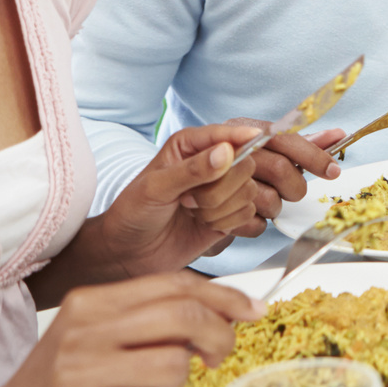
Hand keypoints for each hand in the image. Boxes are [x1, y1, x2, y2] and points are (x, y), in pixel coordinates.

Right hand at [0, 273, 260, 386]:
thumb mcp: (89, 343)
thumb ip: (143, 322)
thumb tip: (217, 313)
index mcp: (88, 303)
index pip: (175, 285)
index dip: (225, 296)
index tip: (254, 309)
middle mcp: (81, 330)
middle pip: (183, 317)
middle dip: (219, 337)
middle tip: (218, 357)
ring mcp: (77, 373)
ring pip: (172, 365)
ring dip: (175, 385)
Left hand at [88, 119, 278, 276]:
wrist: (129, 252)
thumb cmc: (133, 213)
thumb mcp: (155, 188)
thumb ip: (191, 170)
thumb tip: (226, 152)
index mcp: (190, 146)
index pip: (226, 134)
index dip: (242, 136)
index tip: (258, 135)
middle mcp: (211, 164)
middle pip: (245, 164)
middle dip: (220, 188)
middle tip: (189, 199)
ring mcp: (222, 190)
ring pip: (248, 191)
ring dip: (219, 208)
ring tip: (192, 212)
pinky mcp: (230, 214)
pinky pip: (249, 213)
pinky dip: (226, 222)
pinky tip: (204, 224)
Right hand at [222, 125, 345, 233]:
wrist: (195, 194)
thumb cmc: (242, 169)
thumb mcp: (271, 151)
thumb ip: (303, 143)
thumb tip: (338, 135)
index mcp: (246, 131)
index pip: (286, 139)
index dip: (314, 156)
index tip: (333, 171)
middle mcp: (229, 151)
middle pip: (280, 169)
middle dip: (294, 186)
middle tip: (293, 191)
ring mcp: (216, 182)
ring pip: (269, 199)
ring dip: (275, 206)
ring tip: (266, 201)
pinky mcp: (210, 215)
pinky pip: (253, 224)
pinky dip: (258, 224)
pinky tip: (251, 215)